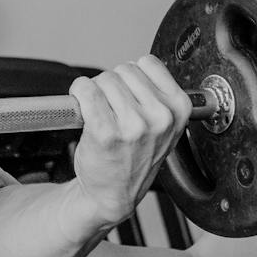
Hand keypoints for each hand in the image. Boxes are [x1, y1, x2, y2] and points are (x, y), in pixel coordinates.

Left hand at [65, 57, 194, 228]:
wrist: (114, 193)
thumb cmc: (134, 158)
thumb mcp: (164, 126)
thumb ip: (158, 94)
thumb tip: (134, 66)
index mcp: (178, 109)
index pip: (148, 63)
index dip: (132, 76)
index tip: (128, 94)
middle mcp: (160, 116)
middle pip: (123, 69)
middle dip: (113, 84)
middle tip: (112, 109)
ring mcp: (133, 125)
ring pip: (104, 79)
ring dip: (96, 91)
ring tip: (101, 115)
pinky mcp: (105, 132)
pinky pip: (86, 91)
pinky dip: (78, 94)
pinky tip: (83, 111)